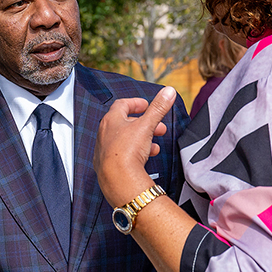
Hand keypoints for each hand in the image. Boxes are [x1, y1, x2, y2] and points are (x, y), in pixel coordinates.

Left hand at [95, 86, 175, 207]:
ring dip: (141, 139)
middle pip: (125, 123)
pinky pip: (122, 154)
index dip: (136, 103)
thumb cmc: (127, 151)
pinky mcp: (106, 165)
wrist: (118, 180)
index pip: (122, 105)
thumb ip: (158, 108)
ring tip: (155, 144)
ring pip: (124, 140)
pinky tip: (146, 157)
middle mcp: (104, 133)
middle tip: (158, 127)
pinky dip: (135, 152)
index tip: (147, 105)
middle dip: (144, 124)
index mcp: (111, 120)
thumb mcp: (147, 125)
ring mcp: (104, 150)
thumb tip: (168, 91)